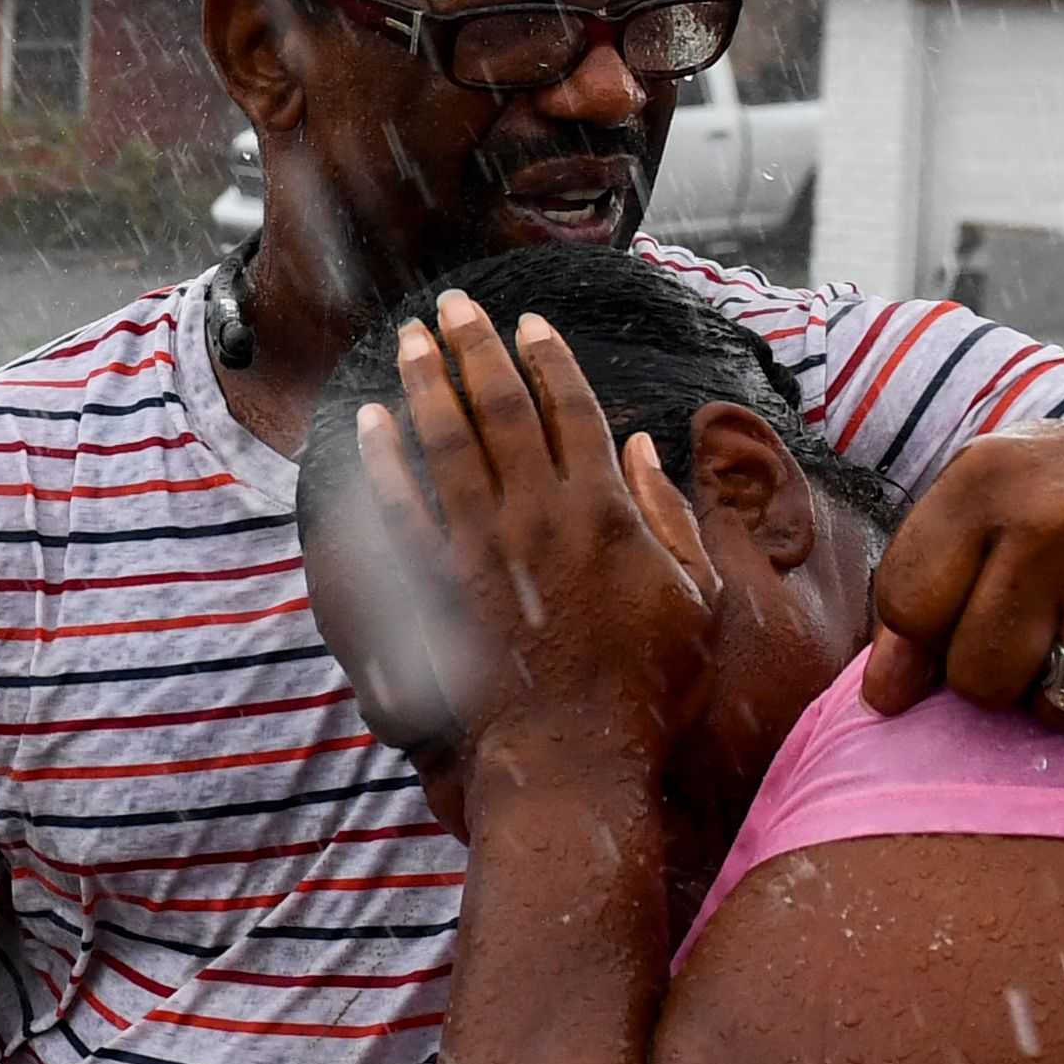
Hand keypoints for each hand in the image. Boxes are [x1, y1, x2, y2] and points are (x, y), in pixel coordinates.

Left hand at [356, 296, 719, 781]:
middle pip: (501, 411)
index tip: (529, 323)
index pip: (571, 412)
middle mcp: (538, 517)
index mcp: (604, 512)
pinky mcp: (441, 586)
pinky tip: (369, 425)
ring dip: (427, 386)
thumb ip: (669, 515)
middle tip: (455, 307)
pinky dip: (383, 463)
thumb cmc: (648, 685)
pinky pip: (402, 511)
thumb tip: (641, 445)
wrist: (576, 756)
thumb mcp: (694, 597)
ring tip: (412, 340)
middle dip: (476, 351)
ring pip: (447, 446)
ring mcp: (483, 550)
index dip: (548, 361)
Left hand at [860, 398, 1063, 733]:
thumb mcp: (1000, 503)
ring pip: (1062, 709)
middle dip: (1009, 677)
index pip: (908, 606)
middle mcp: (1054, 518)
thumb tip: (881, 700)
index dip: (931, 637)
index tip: (975, 617)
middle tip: (1055, 629)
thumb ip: (927, 590)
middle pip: (978, 678)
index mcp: (987, 478)